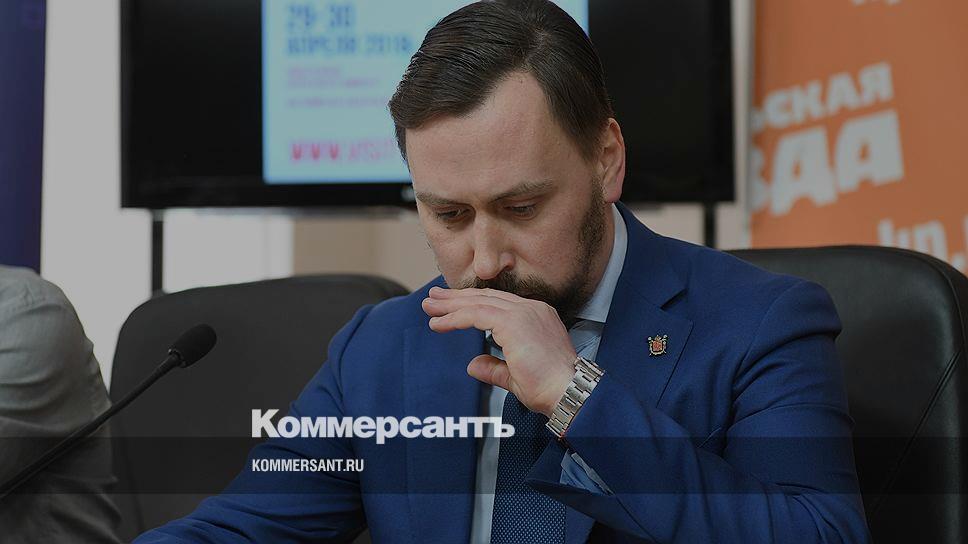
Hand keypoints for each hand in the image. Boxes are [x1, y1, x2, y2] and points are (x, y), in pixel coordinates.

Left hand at [421, 286, 575, 416]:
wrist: (568, 392)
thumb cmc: (550, 388)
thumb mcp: (516, 376)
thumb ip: (495, 368)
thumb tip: (474, 365)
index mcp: (537, 315)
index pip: (498, 303)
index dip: (471, 303)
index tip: (450, 307)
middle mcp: (531, 309)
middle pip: (486, 297)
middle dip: (456, 298)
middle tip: (433, 300)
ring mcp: (524, 313)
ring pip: (478, 303)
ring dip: (450, 306)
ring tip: (429, 308)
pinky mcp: (514, 322)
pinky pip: (476, 315)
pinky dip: (455, 318)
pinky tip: (440, 323)